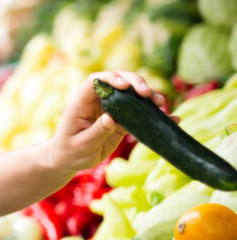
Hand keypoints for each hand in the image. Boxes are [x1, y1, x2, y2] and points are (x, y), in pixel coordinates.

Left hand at [47, 71, 166, 174]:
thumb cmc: (70, 151)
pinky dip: (153, 114)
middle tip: (147, 94)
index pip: (95, 81)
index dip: (110, 79)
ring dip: (147, 96)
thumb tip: (112, 118)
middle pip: (116, 82)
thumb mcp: (82, 144)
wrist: (69, 160)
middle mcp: (97, 102)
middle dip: (134, 82)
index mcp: (81, 103)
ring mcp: (110, 109)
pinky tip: (171, 117)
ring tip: (160, 104)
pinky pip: (138, 113)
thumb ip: (96, 131)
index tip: (125, 86)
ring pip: (130, 95)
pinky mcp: (121, 120)